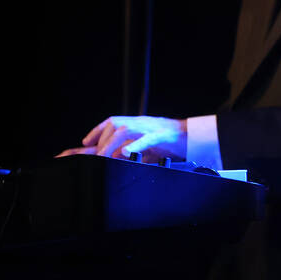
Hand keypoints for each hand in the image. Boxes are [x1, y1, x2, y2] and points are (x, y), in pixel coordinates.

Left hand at [58, 115, 187, 161]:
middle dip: (103, 140)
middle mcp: (142, 122)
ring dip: (112, 143)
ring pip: (126, 130)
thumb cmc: (172, 141)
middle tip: (97, 156)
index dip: (97, 130)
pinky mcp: (162, 136)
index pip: (113, 121)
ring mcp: (151, 127)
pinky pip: (146, 139)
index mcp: (138, 123)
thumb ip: (132, 150)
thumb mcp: (148, 145)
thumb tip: (116, 158)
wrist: (194, 135)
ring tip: (105, 156)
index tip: (86, 142)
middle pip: (115, 124)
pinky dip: (134, 145)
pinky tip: (125, 153)